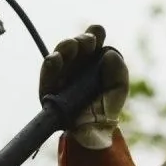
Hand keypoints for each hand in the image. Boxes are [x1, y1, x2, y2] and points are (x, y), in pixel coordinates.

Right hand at [39, 24, 128, 149]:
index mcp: (91, 61)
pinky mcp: (48, 89)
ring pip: (59, 55)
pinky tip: (56, 58)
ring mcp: (61, 76)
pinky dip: (51, 64)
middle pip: (75, 46)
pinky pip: (47, 74)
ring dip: (66, 47)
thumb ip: (119, 71)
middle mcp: (74, 65)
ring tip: (73, 45)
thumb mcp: (118, 88)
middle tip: (89, 41)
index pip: (92, 43)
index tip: (98, 32)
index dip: (94, 34)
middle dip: (82, 41)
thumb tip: (110, 54)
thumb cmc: (106, 107)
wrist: (94, 133)